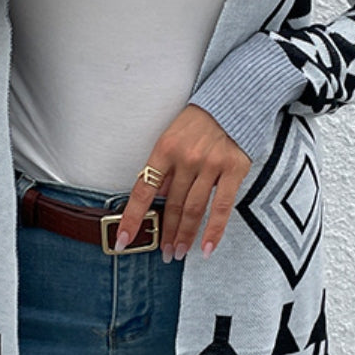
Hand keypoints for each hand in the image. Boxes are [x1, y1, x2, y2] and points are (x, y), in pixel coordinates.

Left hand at [112, 106, 251, 261]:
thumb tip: (156, 200)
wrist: (233, 101)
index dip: (132, 218)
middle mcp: (186, 158)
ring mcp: (210, 164)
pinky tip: (207, 248)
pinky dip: (214, 230)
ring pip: (193, 209)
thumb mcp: (172, 138)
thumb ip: (165, 169)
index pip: (143, 190)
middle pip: (170, 205)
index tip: (122, 240)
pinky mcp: (233, 169)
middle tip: (163, 253)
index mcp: (165, 149)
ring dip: (184, 235)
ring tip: (179, 252)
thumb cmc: (198, 123)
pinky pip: (222, 207)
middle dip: (165, 233)